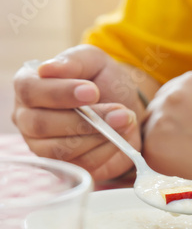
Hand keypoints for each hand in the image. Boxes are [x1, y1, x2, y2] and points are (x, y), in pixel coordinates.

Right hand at [12, 44, 143, 180]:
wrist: (125, 109)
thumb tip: (47, 69)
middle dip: (85, 120)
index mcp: (28, 87)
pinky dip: (106, 150)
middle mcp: (28, 120)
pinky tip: (120, 137)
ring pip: (62, 149)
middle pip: (42, 125)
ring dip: (99, 136)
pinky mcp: (67, 167)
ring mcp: (44, 148)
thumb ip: (73, 62)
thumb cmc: (103, 82)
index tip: (92, 91)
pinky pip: (83, 164)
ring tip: (125, 121)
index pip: (30, 91)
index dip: (60, 93)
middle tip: (119, 112)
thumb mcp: (93, 61)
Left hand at [142, 71, 191, 195]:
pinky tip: (177, 172)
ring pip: (146, 135)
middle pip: (153, 115)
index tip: (186, 136)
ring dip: (159, 150)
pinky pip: (144, 157)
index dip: (174, 120)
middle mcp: (170, 95)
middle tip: (183, 153)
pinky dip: (157, 166)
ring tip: (184, 165)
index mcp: (189, 81)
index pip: (166, 98)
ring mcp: (159, 119)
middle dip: (164, 133)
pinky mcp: (152, 146)